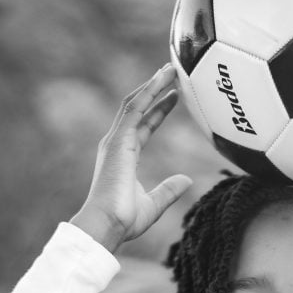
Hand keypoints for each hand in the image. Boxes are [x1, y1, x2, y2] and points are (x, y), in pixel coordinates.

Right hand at [71, 64, 191, 251]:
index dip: (159, 111)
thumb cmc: (124, 220)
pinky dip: (148, 92)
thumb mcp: (154, 204)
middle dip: (154, 89)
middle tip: (172, 72)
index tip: (174, 98)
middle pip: (138, 108)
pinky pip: (134, 109)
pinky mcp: (119, 140)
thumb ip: (168, 190)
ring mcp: (116, 140)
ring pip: (135, 102)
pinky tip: (162, 79)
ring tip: (170, 68)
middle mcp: (118, 144)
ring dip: (152, 84)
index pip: (143, 126)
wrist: (106, 224)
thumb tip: (187, 181)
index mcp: (124, 157)